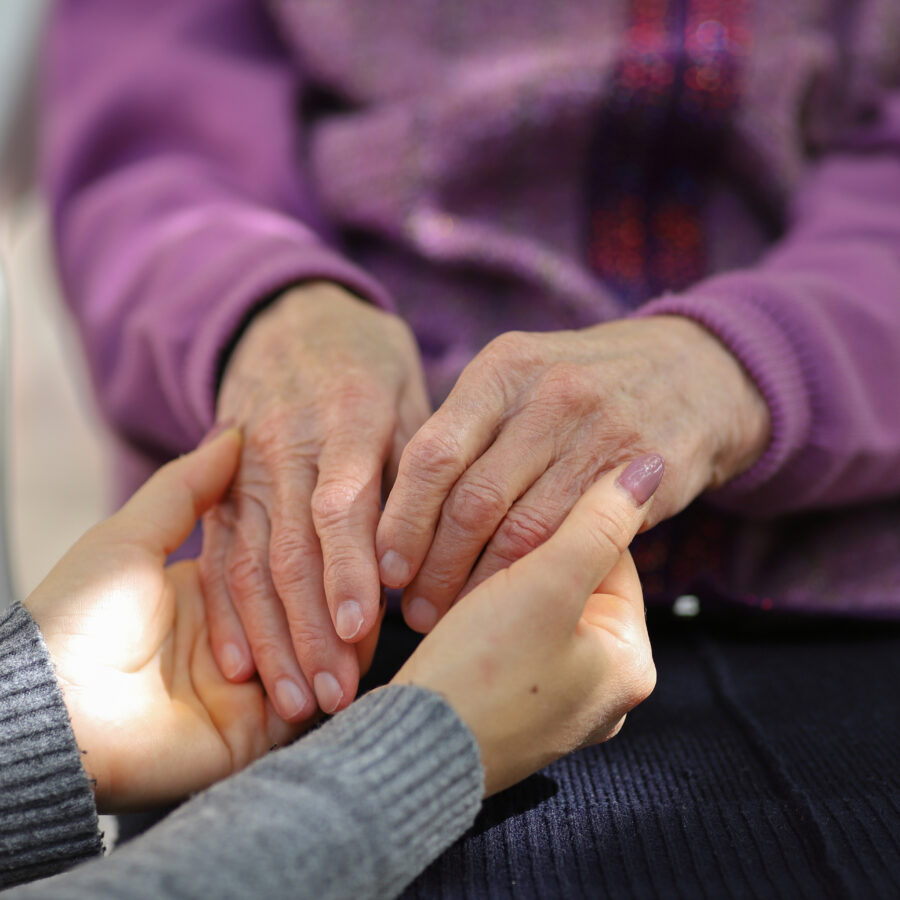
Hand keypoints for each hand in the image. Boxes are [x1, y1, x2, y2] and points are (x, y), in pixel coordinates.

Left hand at [26, 431, 371, 811]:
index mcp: (207, 595)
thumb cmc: (82, 611)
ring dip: (341, 645)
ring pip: (312, 660)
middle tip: (373, 578)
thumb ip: (186, 488)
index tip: (350, 530)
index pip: (277, 567)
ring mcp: (245, 692)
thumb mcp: (133, 535)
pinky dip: (328, 686)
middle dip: (337, 602)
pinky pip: (304, 710)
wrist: (54, 702)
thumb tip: (232, 434)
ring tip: (370, 624)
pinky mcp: (250, 735)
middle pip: (301, 615)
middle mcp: (233, 642)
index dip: (313, 552)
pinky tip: (353, 663)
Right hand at [203, 282, 429, 717]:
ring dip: (271, 638)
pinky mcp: (219, 488)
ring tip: (294, 702)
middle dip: (312, 629)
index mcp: (345, 418)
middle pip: (292, 548)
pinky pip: (218, 556)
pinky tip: (239, 665)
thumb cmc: (368, 364)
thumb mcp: (406, 393)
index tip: (365, 631)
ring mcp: (244, 469)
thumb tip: (436, 553)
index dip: (350, 569)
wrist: (289, 319)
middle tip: (336, 697)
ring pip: (250, 563)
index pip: (343, 504)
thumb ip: (418, 468)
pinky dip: (226, 613)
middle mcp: (286, 447)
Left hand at [377, 316, 769, 631]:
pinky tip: (513, 602)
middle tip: (414, 606)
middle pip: (471, 500)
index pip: (432, 455)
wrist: (696, 373)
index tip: (385, 567)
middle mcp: (549, 395)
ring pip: (521, 532)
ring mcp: (600, 434)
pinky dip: (536, 580)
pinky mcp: (643, 476)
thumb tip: (396, 511)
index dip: (402, 520)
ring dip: (479, 585)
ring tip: (452, 614)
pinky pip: (576, 542)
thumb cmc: (582, 388)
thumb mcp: (521, 380)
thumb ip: (466, 431)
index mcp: (503, 369)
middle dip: (434, 566)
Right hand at [392, 456, 661, 795]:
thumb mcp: (546, 585)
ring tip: (464, 580)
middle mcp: (604, 691)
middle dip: (531, 559)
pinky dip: (488, 621)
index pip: (613, 560)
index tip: (520, 507)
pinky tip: (457, 614)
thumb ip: (598, 522)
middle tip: (485, 544)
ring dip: (504, 586)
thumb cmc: (482, 672)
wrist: (410, 752)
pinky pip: (514, 644)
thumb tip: (650, 468)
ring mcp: (559, 705)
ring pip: (539, 613)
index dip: (565, 523)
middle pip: (577, 587)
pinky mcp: (515, 712)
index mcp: (631, 663)